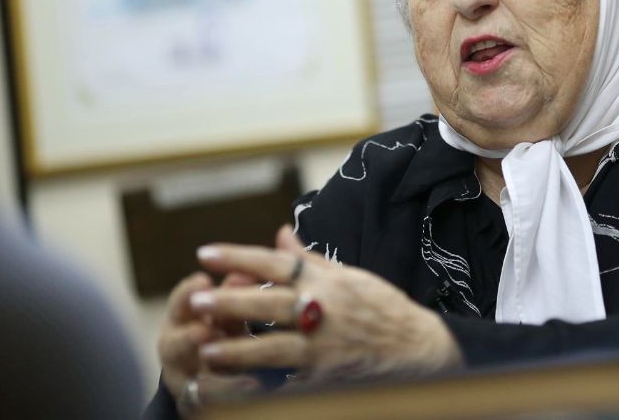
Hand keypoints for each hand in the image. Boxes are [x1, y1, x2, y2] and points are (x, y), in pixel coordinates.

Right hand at [157, 272, 258, 416]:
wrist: (212, 375)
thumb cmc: (222, 330)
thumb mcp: (226, 311)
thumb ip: (234, 293)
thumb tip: (247, 268)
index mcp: (180, 319)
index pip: (178, 303)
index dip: (188, 293)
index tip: (203, 280)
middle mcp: (175, 348)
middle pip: (174, 342)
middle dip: (189, 335)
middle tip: (205, 329)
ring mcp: (184, 376)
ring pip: (192, 375)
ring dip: (207, 365)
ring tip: (225, 360)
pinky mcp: (197, 398)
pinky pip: (212, 396)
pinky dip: (231, 389)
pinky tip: (253, 382)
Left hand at [190, 226, 462, 382]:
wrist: (420, 349)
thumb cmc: (384, 309)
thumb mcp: (351, 275)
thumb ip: (309, 259)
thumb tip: (280, 233)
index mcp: (328, 281)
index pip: (277, 262)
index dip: (240, 256)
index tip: (206, 253)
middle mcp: (324, 311)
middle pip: (269, 302)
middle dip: (231, 300)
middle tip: (199, 298)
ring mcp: (325, 347)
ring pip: (273, 347)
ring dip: (237, 348)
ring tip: (205, 348)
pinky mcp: (325, 377)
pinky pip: (286, 382)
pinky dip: (259, 384)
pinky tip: (235, 386)